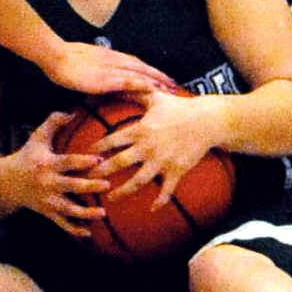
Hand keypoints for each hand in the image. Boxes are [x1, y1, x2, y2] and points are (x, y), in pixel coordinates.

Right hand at [14, 111, 108, 236]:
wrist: (7, 182)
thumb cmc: (27, 155)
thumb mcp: (37, 137)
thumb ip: (53, 122)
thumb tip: (72, 112)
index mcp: (47, 164)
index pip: (66, 162)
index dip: (81, 162)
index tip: (98, 159)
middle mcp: (48, 184)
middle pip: (70, 187)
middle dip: (88, 187)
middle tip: (107, 185)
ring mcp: (47, 201)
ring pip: (68, 210)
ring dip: (85, 213)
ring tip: (102, 213)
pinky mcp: (47, 213)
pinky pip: (62, 224)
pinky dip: (74, 230)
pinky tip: (89, 233)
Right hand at [43, 41, 178, 98]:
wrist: (55, 56)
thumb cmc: (64, 59)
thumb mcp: (84, 62)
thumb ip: (95, 68)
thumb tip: (99, 76)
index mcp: (109, 56)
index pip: (134, 62)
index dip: (148, 69)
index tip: (160, 75)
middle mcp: (114, 60)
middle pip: (142, 66)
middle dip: (159, 75)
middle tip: (174, 83)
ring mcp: (111, 68)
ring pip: (140, 73)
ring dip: (156, 80)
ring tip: (170, 88)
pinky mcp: (106, 78)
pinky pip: (129, 81)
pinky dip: (143, 84)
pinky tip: (153, 89)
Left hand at [97, 90, 217, 206]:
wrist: (206, 120)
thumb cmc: (179, 107)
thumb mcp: (155, 97)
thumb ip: (135, 92)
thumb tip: (118, 81)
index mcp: (140, 129)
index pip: (112, 140)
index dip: (97, 148)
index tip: (86, 155)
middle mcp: (148, 147)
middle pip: (119, 163)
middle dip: (102, 172)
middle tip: (88, 180)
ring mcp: (162, 161)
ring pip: (138, 181)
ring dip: (122, 191)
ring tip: (110, 198)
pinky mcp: (176, 170)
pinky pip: (166, 190)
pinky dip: (159, 201)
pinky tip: (151, 209)